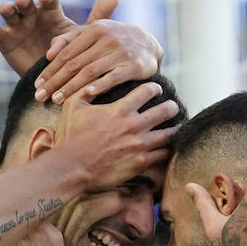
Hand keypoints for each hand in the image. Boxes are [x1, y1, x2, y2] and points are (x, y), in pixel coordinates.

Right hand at [0, 0, 81, 75]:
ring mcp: (17, 26)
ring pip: (9, 11)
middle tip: (26, 2)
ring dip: (7, 7)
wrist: (57, 81)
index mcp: (50, 12)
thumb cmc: (72, 55)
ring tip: (7, 9)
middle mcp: (32, 15)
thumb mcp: (85, 37)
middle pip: (25, 0)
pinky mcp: (4, 41)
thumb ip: (97, 17)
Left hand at [38, 0, 163, 104]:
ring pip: (90, 71)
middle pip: (74, 63)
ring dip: (71, 87)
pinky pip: (112, 78)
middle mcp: (106, 38)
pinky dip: (98, 86)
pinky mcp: (133, 66)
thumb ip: (71, 39)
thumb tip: (49, 53)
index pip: (66, 52)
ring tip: (56, 100)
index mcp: (93, 29)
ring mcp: (120, 52)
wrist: (149, 44)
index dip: (50, 69)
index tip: (37, 84)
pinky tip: (85, 94)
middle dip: (55, 81)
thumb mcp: (94, 33)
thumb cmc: (114, 40)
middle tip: (40, 96)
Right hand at [55, 82, 178, 188]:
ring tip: (176, 127)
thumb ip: (86, 89)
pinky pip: (163, 155)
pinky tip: (167, 147)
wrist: (72, 167)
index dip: (155, 88)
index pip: (148, 91)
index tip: (157, 90)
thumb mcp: (74, 106)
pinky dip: (167, 150)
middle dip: (171, 107)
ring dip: (174, 129)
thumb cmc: (71, 136)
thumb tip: (93, 78)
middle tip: (172, 108)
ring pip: (169, 134)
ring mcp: (139, 145)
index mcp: (120, 109)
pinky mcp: (140, 163)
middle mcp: (134, 126)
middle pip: (166, 110)